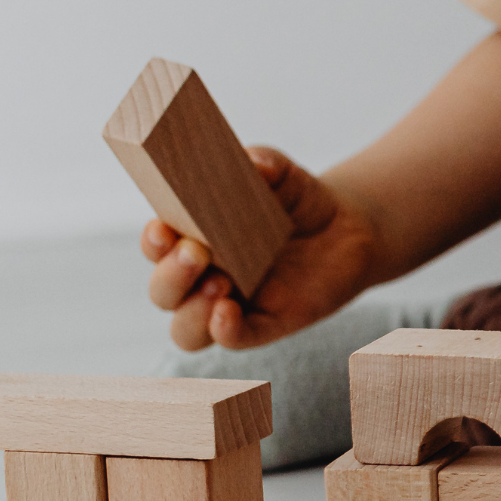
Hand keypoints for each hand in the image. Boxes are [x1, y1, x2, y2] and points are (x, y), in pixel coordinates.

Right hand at [140, 147, 380, 351]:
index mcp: (193, 237)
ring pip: (186, 328)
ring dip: (191, 311)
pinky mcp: (265, 324)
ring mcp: (231, 304)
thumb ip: (266, 164)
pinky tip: (227, 312)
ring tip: (221, 281)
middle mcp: (203, 277)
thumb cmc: (299, 200)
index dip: (153, 241)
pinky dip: (223, 331)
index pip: (157, 246)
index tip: (163, 228)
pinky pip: (233, 338)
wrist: (348, 229)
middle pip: (163, 291)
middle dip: (171, 276)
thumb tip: (252, 161)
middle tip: (197, 252)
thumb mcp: (285, 176)